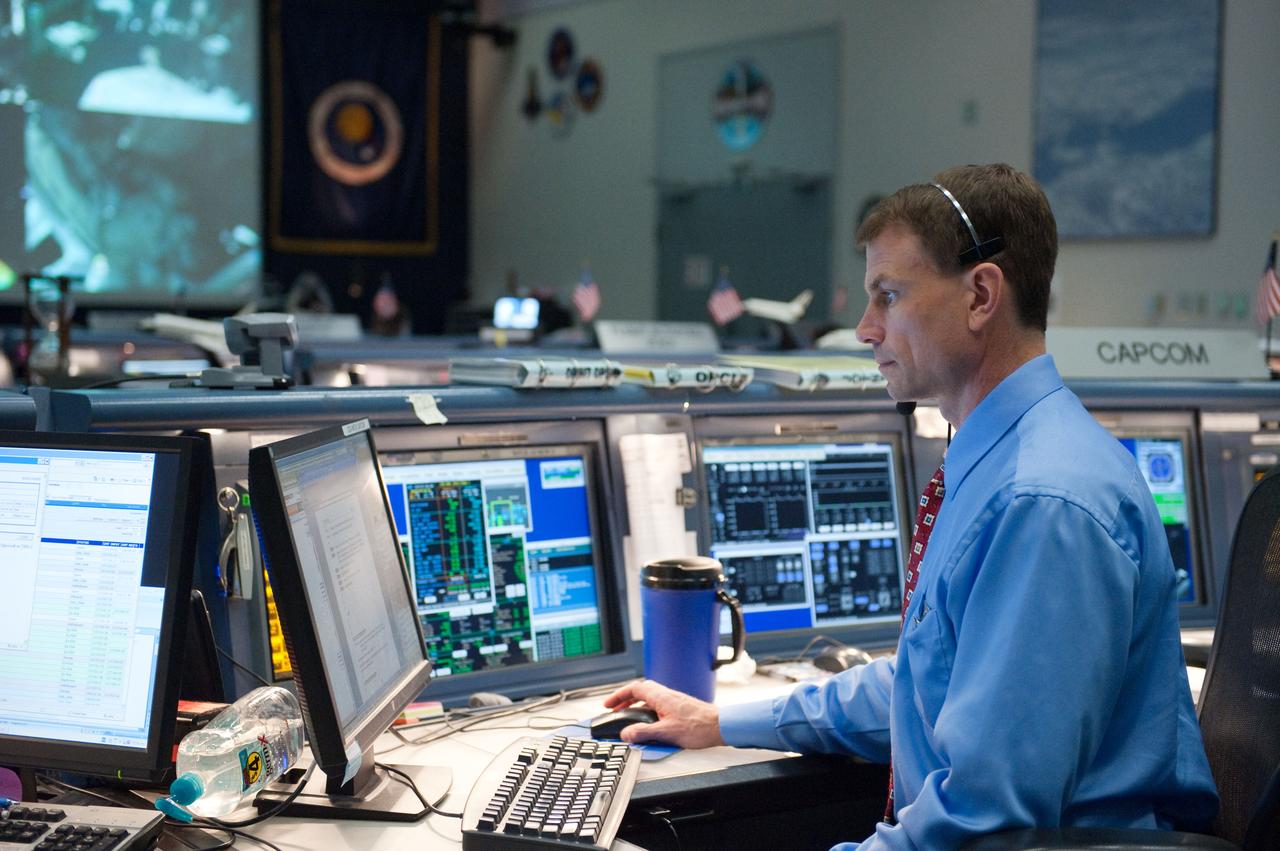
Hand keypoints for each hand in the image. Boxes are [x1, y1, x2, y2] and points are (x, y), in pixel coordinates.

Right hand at [601, 679, 724, 748]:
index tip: (608, 704)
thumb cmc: (699, 726)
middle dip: (625, 700)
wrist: (720, 726)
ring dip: (635, 706)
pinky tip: (647, 723)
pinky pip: (656, 705)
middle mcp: (666, 695)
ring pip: (648, 699)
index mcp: (660, 696)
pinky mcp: (678, 708)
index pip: (634, 689)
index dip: (619, 695)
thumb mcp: (666, 732)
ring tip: (627, 718)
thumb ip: (644, 733)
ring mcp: (673, 700)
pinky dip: (646, 711)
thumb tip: (626, 734)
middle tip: (614, 709)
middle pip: (640, 692)